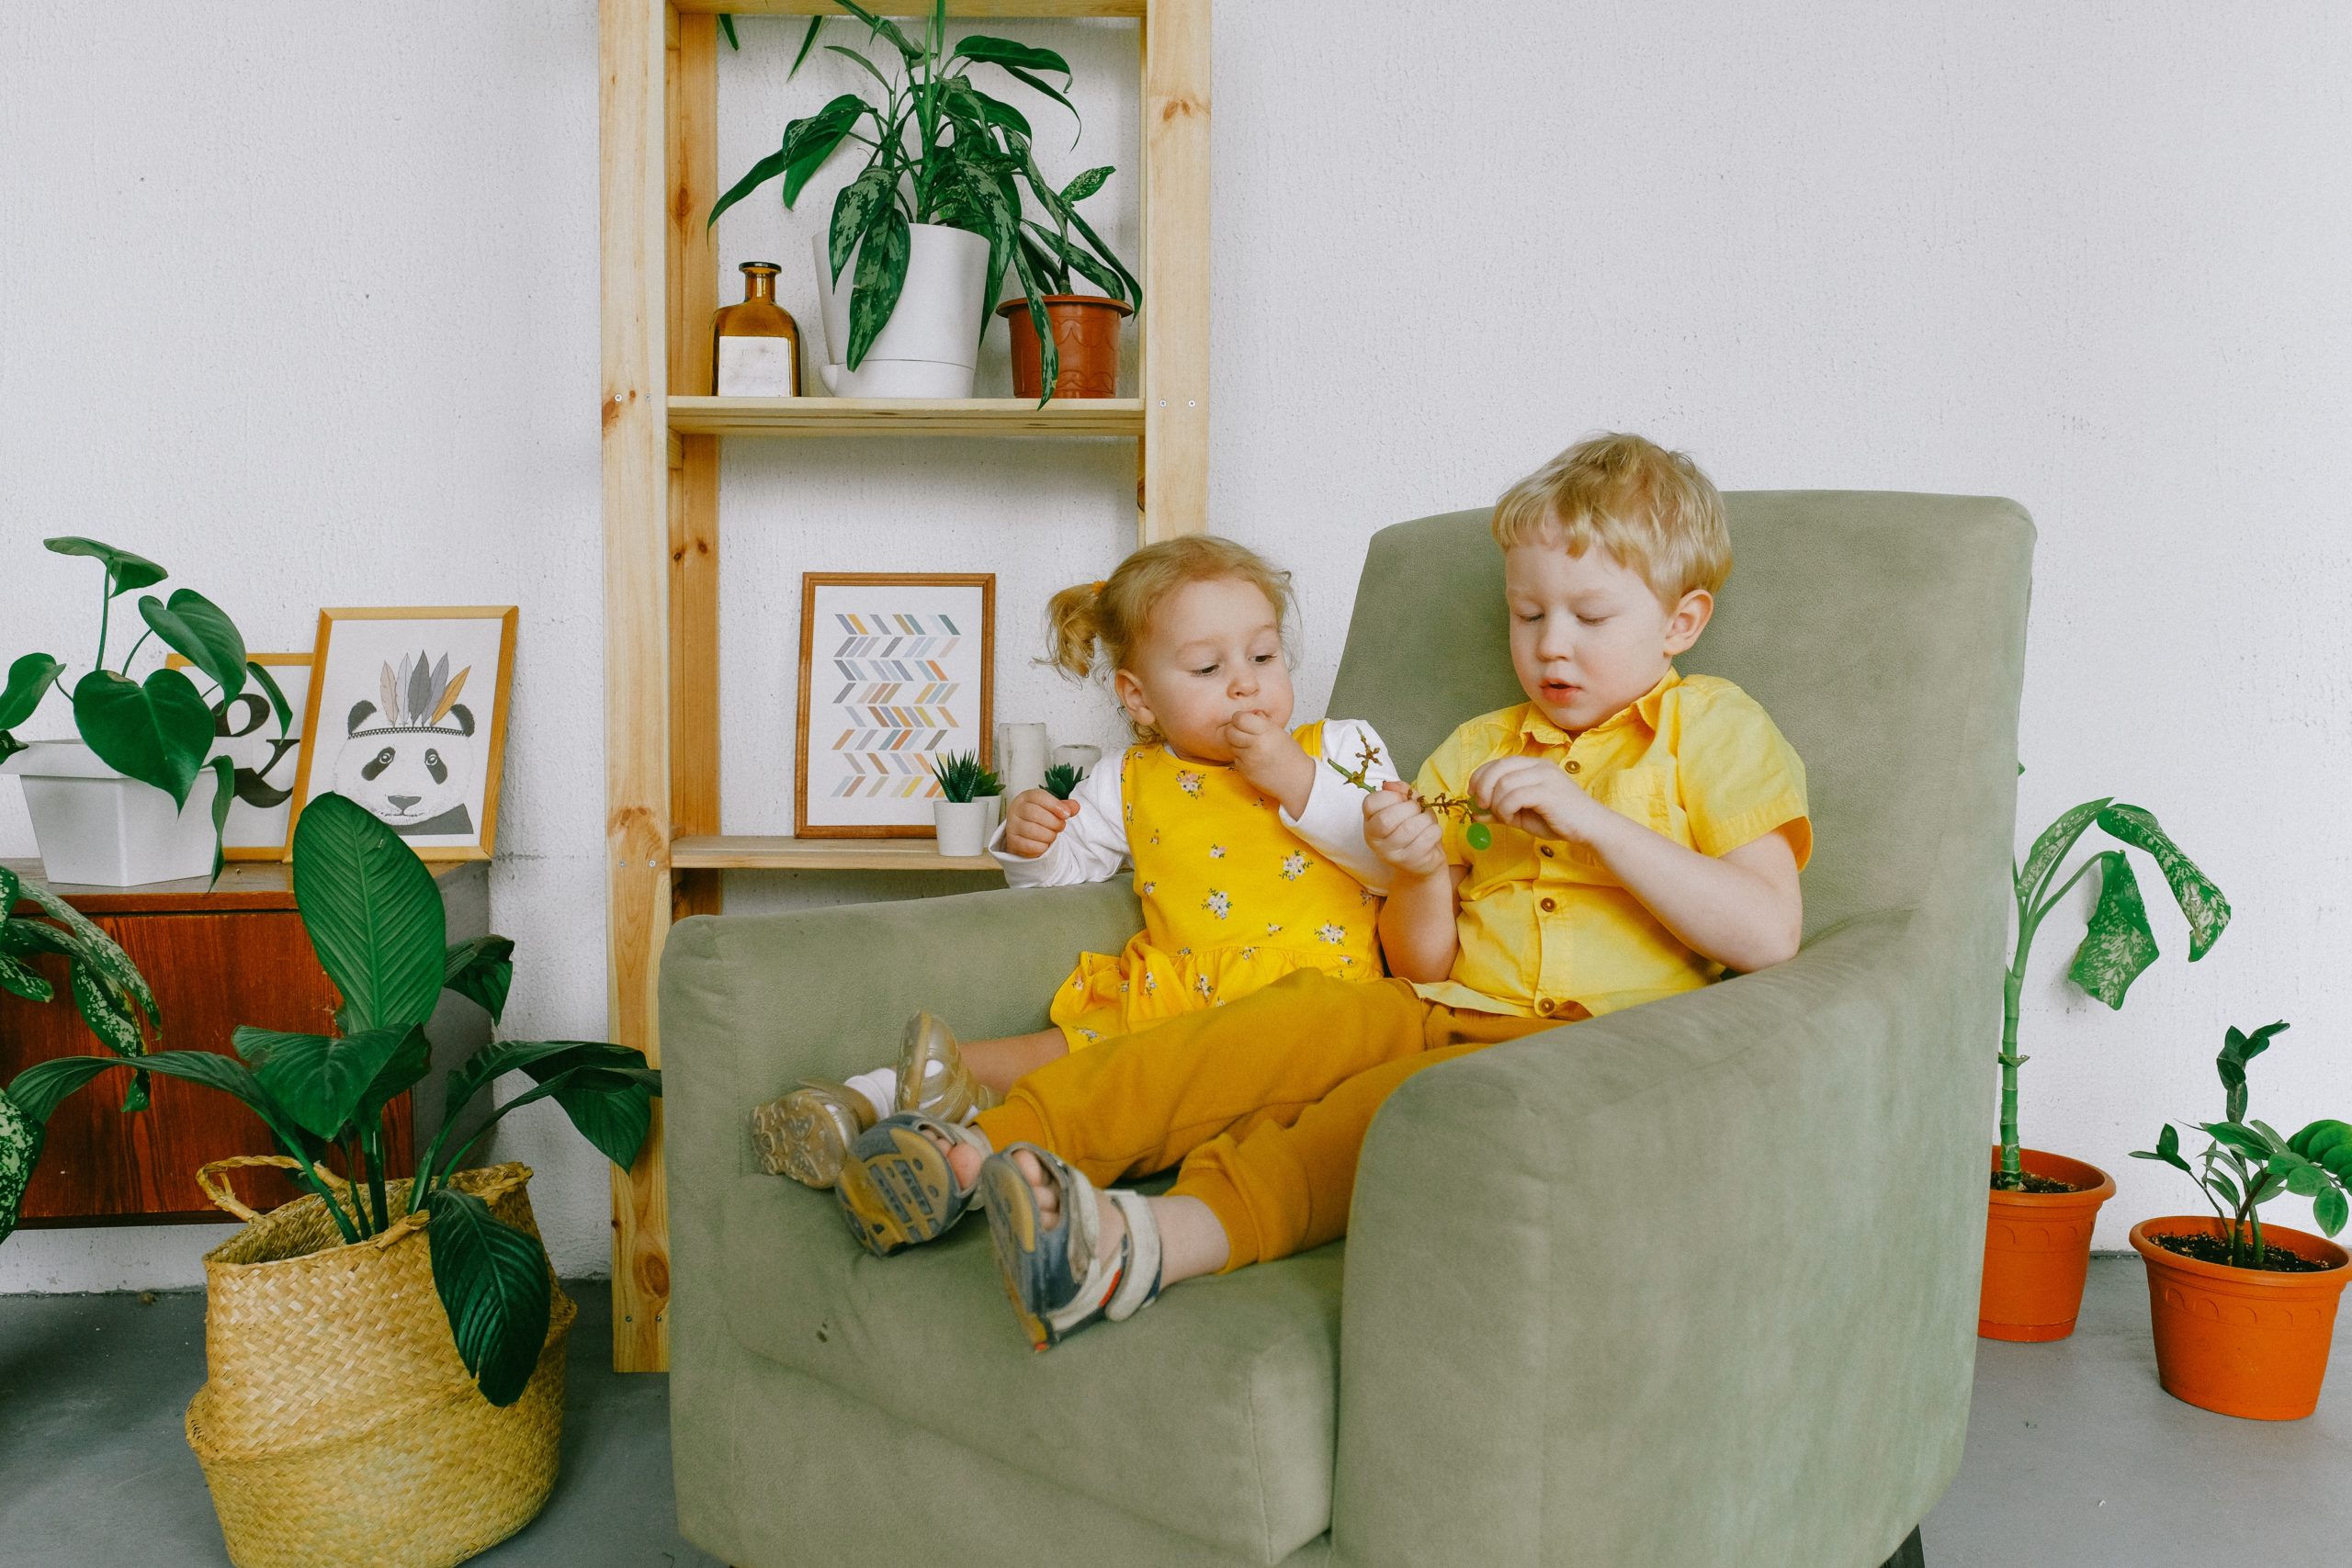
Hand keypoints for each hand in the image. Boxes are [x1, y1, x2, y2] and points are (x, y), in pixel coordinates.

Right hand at [1003, 788, 1077, 857]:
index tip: (1067, 814)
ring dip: (1049, 835)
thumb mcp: (1052, 809)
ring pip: (1033, 831)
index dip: (1054, 805)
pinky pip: (1031, 845)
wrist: (1024, 835)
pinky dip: (1042, 846)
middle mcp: (1016, 810)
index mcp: (1026, 797)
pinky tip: (1044, 843)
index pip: (1038, 796)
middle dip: (1053, 822)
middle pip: (1034, 813)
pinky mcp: (1013, 842)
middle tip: (1061, 827)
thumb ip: (1064, 807)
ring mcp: (1012, 826)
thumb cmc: (1039, 819)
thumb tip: (1075, 807)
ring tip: (1052, 835)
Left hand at [1223, 708, 1313, 813]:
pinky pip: (1236, 759)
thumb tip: (1252, 713)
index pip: (1239, 719)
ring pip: (1231, 745)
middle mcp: (1256, 745)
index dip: (1238, 718)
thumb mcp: (1280, 733)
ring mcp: (1249, 760)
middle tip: (1242, 731)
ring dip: (1237, 744)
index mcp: (1266, 732)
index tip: (1243, 720)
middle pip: (1230, 732)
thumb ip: (1263, 722)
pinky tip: (1254, 759)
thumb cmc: (1291, 756)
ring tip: (1252, 746)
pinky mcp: (1246, 772)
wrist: (1297, 780)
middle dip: (1233, 729)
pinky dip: (1241, 757)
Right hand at [1364, 780, 1446, 879]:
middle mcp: (1374, 839)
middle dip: (1410, 808)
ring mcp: (1389, 853)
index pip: (1371, 803)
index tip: (1403, 799)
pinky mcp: (1408, 862)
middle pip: (1387, 818)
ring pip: (1409, 828)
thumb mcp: (1406, 805)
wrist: (1423, 861)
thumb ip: (1400, 791)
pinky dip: (1434, 830)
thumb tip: (1390, 785)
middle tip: (1418, 810)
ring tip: (1427, 821)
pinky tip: (1432, 832)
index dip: (1391, 796)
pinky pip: (1426, 839)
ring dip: (1425, 819)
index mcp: (1370, 821)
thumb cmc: (1413, 828)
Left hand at [1469, 757, 1608, 843]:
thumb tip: (1474, 814)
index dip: (1480, 776)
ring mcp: (1544, 777)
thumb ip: (1499, 810)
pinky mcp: (1548, 792)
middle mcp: (1539, 766)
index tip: (1472, 794)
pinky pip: (1514, 796)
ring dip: (1496, 804)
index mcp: (1533, 765)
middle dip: (1482, 787)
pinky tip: (1511, 819)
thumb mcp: (1522, 815)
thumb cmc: (1558, 819)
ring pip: (1504, 784)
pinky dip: (1505, 810)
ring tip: (1505, 817)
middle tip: (1481, 806)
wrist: (1589, 828)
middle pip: (1498, 768)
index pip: (1498, 762)